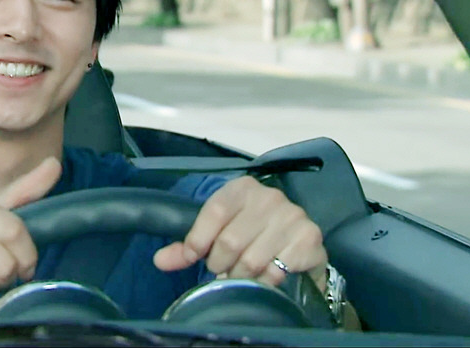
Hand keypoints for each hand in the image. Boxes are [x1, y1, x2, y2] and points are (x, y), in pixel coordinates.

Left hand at [153, 176, 327, 290]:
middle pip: (230, 242)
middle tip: (224, 271)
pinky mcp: (309, 240)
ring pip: (251, 260)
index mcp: (243, 188)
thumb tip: (160, 260)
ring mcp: (293, 217)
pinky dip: (265, 282)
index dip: (197, 241)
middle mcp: (270, 197)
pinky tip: (265, 277)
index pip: (213, 212)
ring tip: (242, 276)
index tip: (194, 257)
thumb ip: (189, 246)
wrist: (299, 246)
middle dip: (220, 265)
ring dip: (241, 277)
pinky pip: (275, 271)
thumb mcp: (218, 233)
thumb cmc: (253, 236)